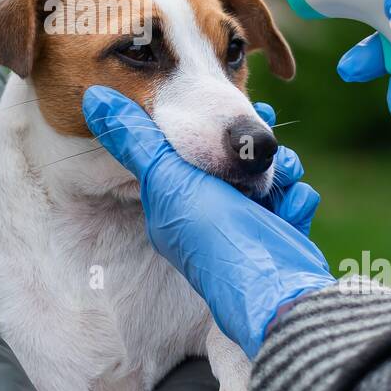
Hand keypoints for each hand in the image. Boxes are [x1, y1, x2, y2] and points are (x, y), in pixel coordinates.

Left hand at [82, 86, 334, 356]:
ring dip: (281, 169)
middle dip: (251, 146)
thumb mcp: (166, 179)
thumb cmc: (215, 235)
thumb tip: (94, 99)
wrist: (271, 290)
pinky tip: (292, 207)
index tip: (226, 112)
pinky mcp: (280, 236)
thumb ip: (134, 140)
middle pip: (232, 159)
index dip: (206, 128)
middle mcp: (210, 213)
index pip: (187, 151)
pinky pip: (293, 201)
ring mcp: (247, 225)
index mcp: (175, 201)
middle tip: (263, 137)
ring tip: (283, 172)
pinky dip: (297, 200)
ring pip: (268, 176)